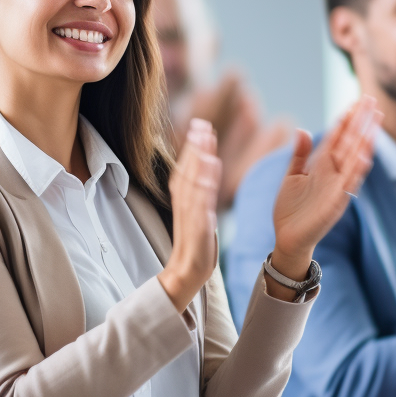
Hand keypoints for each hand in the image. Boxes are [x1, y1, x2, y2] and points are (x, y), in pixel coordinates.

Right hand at [157, 119, 221, 310]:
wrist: (186, 272)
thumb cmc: (193, 245)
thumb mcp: (196, 216)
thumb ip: (198, 196)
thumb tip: (205, 177)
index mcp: (183, 200)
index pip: (186, 169)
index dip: (191, 148)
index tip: (199, 127)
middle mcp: (185, 203)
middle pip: (188, 169)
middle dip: (195, 145)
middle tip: (202, 123)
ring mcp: (190, 212)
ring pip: (193, 178)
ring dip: (199, 156)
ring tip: (206, 136)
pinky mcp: (199, 223)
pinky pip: (202, 197)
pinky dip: (205, 179)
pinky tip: (211, 164)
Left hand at [266, 98, 379, 298]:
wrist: (287, 237)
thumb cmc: (290, 208)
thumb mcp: (292, 176)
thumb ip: (299, 154)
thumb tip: (303, 129)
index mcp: (321, 165)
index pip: (338, 137)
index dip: (346, 119)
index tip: (356, 102)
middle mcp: (332, 173)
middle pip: (350, 143)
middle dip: (360, 123)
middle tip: (372, 101)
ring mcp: (336, 187)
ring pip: (354, 160)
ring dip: (365, 142)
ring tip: (374, 123)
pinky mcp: (335, 203)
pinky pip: (348, 185)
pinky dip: (356, 171)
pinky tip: (364, 156)